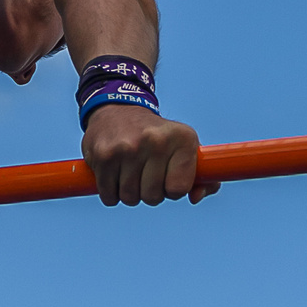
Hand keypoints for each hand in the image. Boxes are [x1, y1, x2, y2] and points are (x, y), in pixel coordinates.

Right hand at [80, 105, 216, 206]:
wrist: (118, 108)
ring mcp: (128, 148)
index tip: (168, 178)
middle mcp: (156, 141)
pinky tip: (114, 175)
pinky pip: (108, 196)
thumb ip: (203, 177)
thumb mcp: (185, 147)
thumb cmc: (158, 136)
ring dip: (129, 194)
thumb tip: (195, 197)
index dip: (172, 189)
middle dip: (149, 193)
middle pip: (153, 197)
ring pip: (129, 198)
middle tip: (146, 176)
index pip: (179, 189)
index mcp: (182, 138)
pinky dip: (110, 193)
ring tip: (130, 173)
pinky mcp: (104, 155)